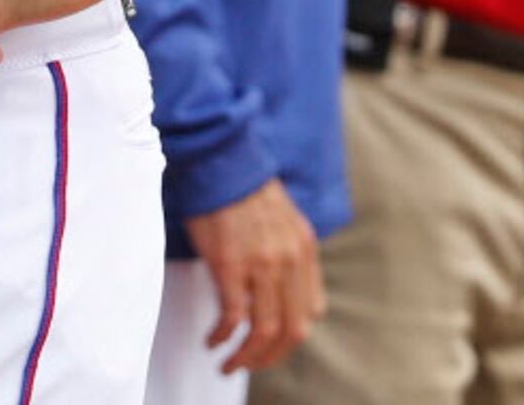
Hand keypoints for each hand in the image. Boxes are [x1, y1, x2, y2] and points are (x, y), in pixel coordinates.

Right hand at [183, 177, 324, 373]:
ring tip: (228, 364)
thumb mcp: (280, 220)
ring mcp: (262, 265)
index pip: (311, 310)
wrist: (219, 159)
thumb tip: (275, 287)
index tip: (271, 339)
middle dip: (270, 357)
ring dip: (246, 357)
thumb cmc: (241, 186)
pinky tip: (212, 340)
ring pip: (264, 331)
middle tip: (250, 364)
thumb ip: (286, 253)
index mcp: (305, 249)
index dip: (292, 332)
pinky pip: (234, 317)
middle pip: (292, 331)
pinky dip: (223, 337)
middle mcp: (290, 261)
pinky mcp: (231, 265)